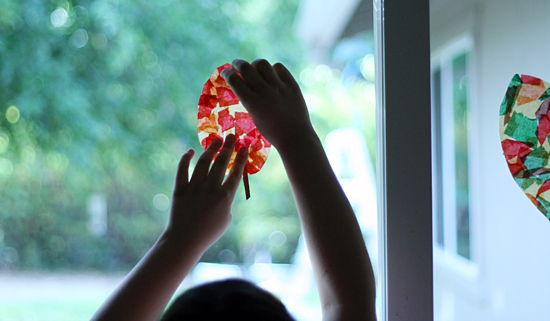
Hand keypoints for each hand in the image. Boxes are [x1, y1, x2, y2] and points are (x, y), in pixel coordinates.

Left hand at [166, 134, 247, 249]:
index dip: (241, 158)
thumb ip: (226, 201)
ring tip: (216, 140)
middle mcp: (210, 189)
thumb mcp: (226, 218)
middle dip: (228, 147)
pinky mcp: (180, 190)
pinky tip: (190, 151)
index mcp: (225, 197)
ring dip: (210, 149)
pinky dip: (185, 159)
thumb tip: (222, 187)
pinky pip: (182, 170)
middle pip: (221, 163)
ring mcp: (194, 188)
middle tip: (231, 136)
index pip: (236, 172)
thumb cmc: (209, 233)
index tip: (245, 146)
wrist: (185, 241)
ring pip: (203, 163)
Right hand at [221, 59, 315, 149]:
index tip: (225, 72)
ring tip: (255, 69)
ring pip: (262, 63)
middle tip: (236, 64)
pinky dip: (272, 68)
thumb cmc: (272, 131)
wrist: (295, 137)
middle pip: (245, 68)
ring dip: (255, 64)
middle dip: (237, 63)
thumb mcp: (255, 116)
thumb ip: (249, 100)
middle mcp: (264, 91)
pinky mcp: (291, 84)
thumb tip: (243, 83)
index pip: (234, 80)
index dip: (226, 73)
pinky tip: (271, 74)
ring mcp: (279, 87)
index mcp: (252, 102)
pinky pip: (279, 67)